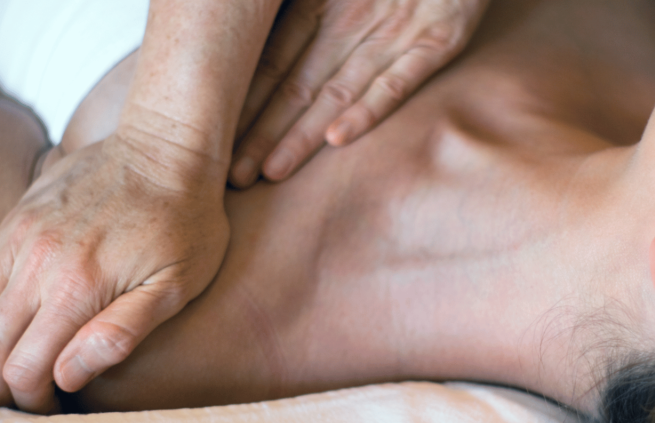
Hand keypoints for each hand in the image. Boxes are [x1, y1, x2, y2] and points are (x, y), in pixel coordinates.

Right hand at [0, 131, 229, 413]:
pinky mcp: (15, 219)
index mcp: (77, 288)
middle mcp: (36, 263)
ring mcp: (19, 237)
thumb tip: (66, 376)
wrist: (167, 147)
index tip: (50, 410)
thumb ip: (121, 332)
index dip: (30, 401)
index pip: (24, 368)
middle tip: (21, 402)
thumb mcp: (175, 286)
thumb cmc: (186, 222)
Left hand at [229, 0, 490, 184]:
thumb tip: (271, 46)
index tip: (219, 136)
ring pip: (337, 92)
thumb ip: (308, 11)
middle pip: (297, 86)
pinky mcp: (436, 43)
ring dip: (302, 134)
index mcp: (322, 3)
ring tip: (270, 171)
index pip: (275, 61)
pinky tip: (337, 138)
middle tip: (232, 174)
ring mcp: (394, 35)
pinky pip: (396, 82)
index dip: (246, 102)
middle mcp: (351, 23)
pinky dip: (367, 110)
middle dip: (263, 133)